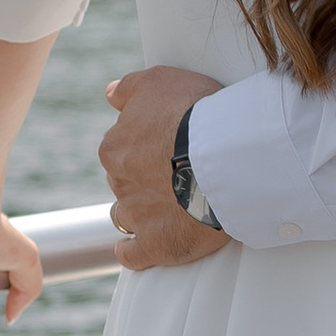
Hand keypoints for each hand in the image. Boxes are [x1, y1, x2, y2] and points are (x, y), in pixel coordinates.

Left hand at [101, 65, 235, 268]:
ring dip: (142, 214)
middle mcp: (119, 181)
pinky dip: (137, 252)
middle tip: (176, 174)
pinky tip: (145, 248)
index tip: (167, 148)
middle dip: (144, 180)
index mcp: (115, 147)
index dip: (144, 149)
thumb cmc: (196, 112)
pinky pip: (134, 255)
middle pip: (125, 183)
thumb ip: (129, 88)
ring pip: (127, 217)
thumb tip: (111, 95)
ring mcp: (137, 216)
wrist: (225, 153)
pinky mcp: (157, 244)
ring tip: (170, 209)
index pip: (120, 151)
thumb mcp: (159, 80)